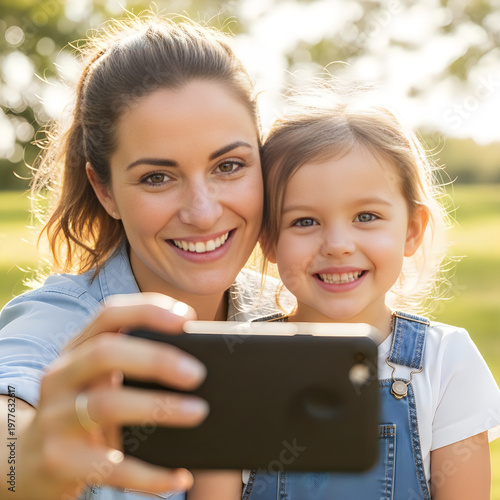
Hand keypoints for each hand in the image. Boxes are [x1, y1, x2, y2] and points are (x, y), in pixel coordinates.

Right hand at [9, 293, 208, 498]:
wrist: (26, 461)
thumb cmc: (80, 409)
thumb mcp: (95, 378)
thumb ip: (130, 362)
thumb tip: (195, 363)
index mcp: (76, 350)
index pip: (109, 314)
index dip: (148, 310)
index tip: (187, 317)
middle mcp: (61, 377)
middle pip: (106, 353)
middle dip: (156, 359)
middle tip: (197, 374)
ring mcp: (55, 419)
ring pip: (107, 404)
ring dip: (158, 407)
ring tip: (198, 412)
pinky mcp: (59, 462)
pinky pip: (110, 468)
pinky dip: (150, 474)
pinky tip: (179, 475)